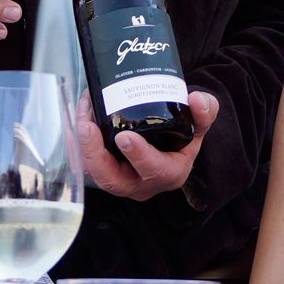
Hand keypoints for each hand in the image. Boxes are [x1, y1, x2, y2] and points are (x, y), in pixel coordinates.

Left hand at [76, 89, 216, 200]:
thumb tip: (196, 100)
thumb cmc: (181, 136)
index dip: (139, 156)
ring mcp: (120, 179)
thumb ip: (205, 112)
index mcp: (169, 174)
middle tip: (88, 126)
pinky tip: (78, 117)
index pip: (155, 171)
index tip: (125, 136)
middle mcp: (141, 183)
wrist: (167, 144)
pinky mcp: (104, 171)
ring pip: (95, 172)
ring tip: (81, 116)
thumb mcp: (199, 125)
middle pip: (114, 180)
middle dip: (96, 155)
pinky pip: (87, 163)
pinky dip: (79, 143)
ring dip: (84, 146)